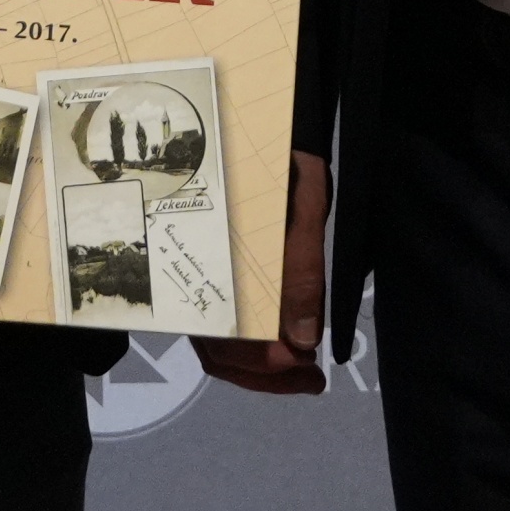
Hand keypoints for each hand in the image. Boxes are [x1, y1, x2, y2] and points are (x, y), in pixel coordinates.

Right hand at [193, 151, 332, 393]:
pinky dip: (258, 353)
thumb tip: (303, 339)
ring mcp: (204, 282)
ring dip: (262, 371)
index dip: (258, 360)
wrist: (260, 131)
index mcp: (211, 254)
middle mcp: (197, 274)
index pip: (222, 332)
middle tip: (312, 379)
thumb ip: (302, 268)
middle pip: (217, 351)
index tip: (299, 362)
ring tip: (308, 375)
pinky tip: (292, 349)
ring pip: (219, 348)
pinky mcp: (219, 283)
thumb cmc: (283, 167)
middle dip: (265, 374)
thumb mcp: (304, 206)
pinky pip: (226, 332)